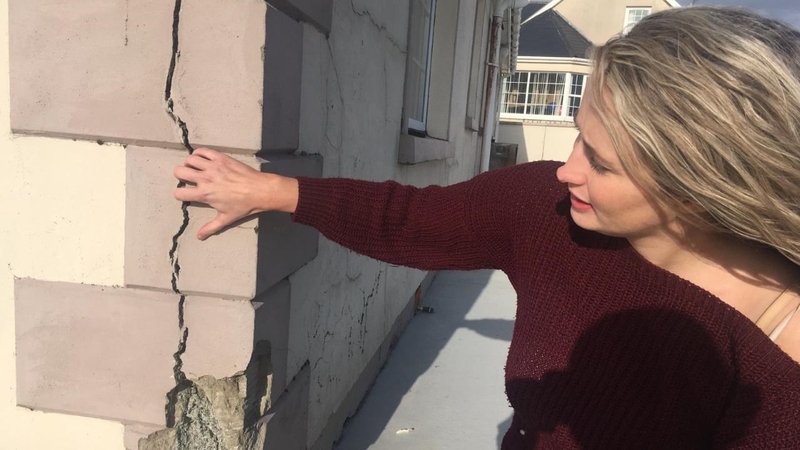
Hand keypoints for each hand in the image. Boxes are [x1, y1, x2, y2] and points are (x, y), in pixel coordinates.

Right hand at [173, 148, 296, 239]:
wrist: (260, 190)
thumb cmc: (244, 205)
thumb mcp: (226, 218)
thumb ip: (211, 227)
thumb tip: (199, 236)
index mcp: (205, 194)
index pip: (179, 193)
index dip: (180, 195)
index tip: (186, 195)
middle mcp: (206, 178)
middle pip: (179, 172)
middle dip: (180, 176)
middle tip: (188, 179)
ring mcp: (213, 166)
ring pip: (189, 159)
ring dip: (189, 164)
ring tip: (195, 169)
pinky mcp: (221, 157)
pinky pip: (203, 151)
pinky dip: (199, 153)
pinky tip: (203, 160)